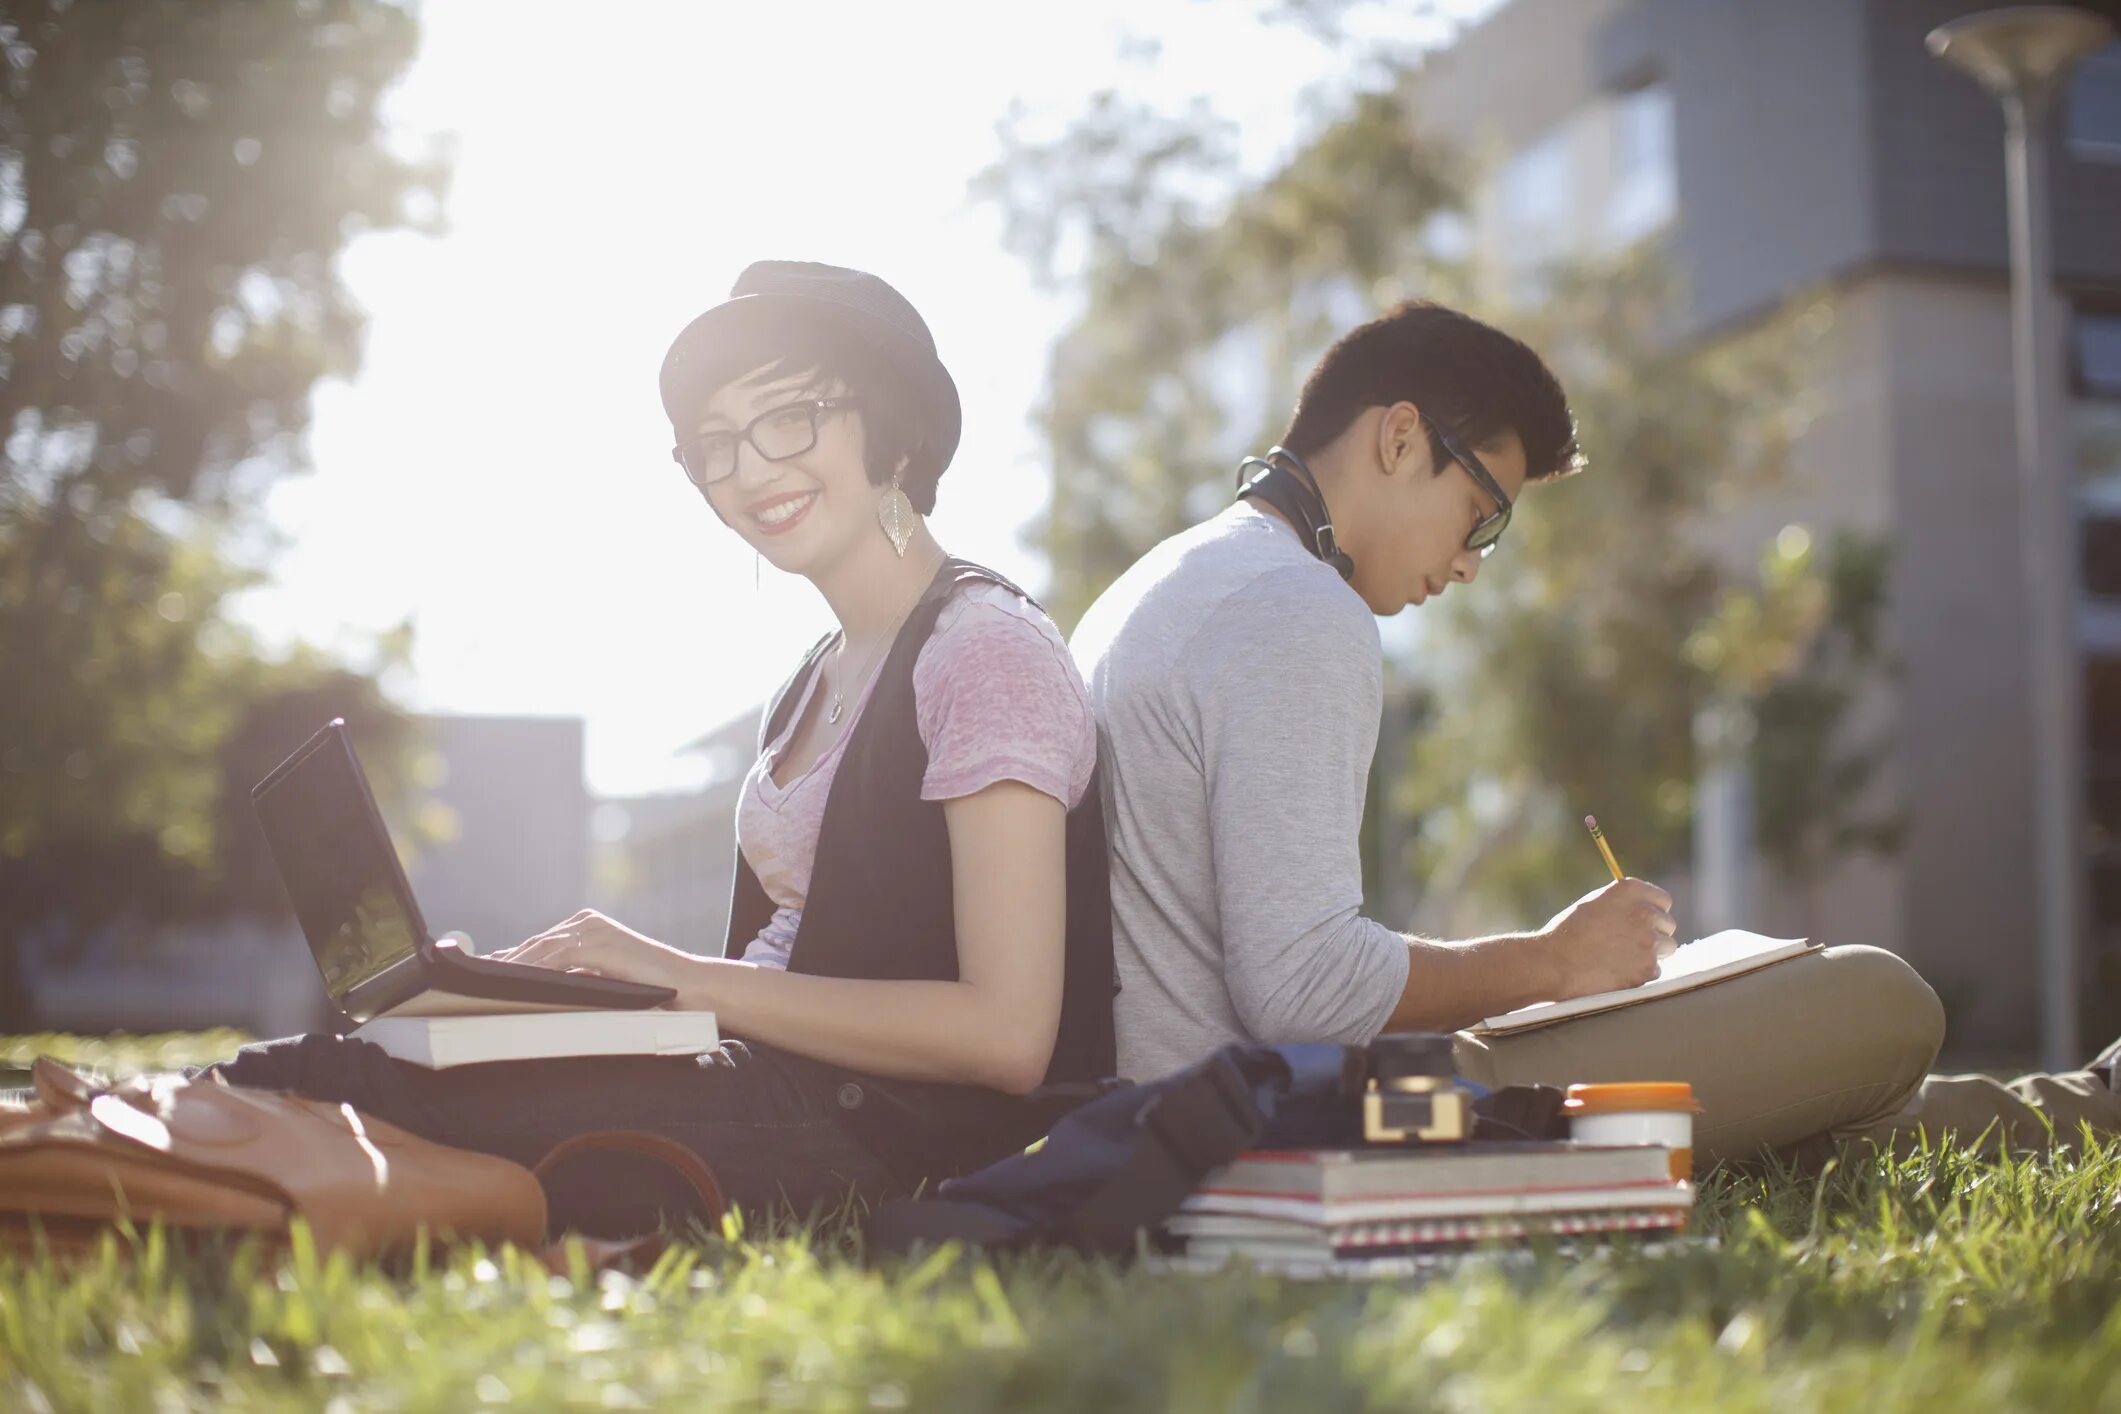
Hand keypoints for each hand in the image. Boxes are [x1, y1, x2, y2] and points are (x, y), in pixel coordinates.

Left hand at [489, 909, 698, 998]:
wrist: (685, 985)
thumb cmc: (647, 987)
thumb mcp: (602, 976)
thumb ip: (573, 973)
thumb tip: (533, 984)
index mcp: (587, 925)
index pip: (540, 941)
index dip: (511, 956)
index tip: (483, 968)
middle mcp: (587, 922)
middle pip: (536, 943)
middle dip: (505, 961)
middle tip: (476, 977)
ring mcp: (594, 930)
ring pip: (542, 949)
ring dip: (513, 966)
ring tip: (487, 982)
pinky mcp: (600, 944)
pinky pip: (559, 957)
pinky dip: (536, 969)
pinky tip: (517, 982)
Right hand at [1537, 878, 1677, 999]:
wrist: (1552, 963)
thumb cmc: (1566, 934)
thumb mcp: (1594, 904)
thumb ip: (1622, 904)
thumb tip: (1643, 910)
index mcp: (1630, 890)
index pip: (1663, 901)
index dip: (1654, 913)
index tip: (1644, 923)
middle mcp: (1644, 912)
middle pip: (1667, 924)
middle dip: (1655, 935)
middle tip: (1631, 945)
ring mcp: (1649, 941)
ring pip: (1667, 948)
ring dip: (1651, 954)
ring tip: (1623, 959)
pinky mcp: (1648, 967)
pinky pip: (1655, 970)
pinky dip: (1640, 974)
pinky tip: (1617, 973)